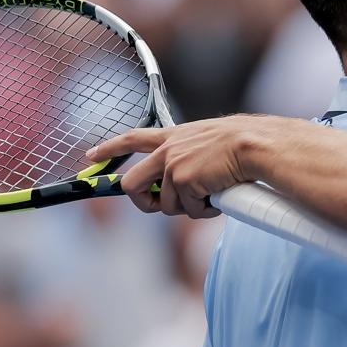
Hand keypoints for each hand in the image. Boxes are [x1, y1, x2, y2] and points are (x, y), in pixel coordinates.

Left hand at [88, 116, 259, 217]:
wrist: (255, 145)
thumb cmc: (246, 145)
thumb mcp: (211, 143)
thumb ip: (193, 158)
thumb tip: (189, 185)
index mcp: (175, 136)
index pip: (134, 138)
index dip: (110, 148)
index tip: (91, 154)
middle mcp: (168, 150)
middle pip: (131, 183)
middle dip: (143, 202)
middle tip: (162, 206)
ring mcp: (172, 165)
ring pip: (166, 205)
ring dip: (189, 207)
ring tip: (213, 195)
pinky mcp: (181, 181)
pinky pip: (187, 209)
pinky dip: (205, 210)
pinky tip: (219, 195)